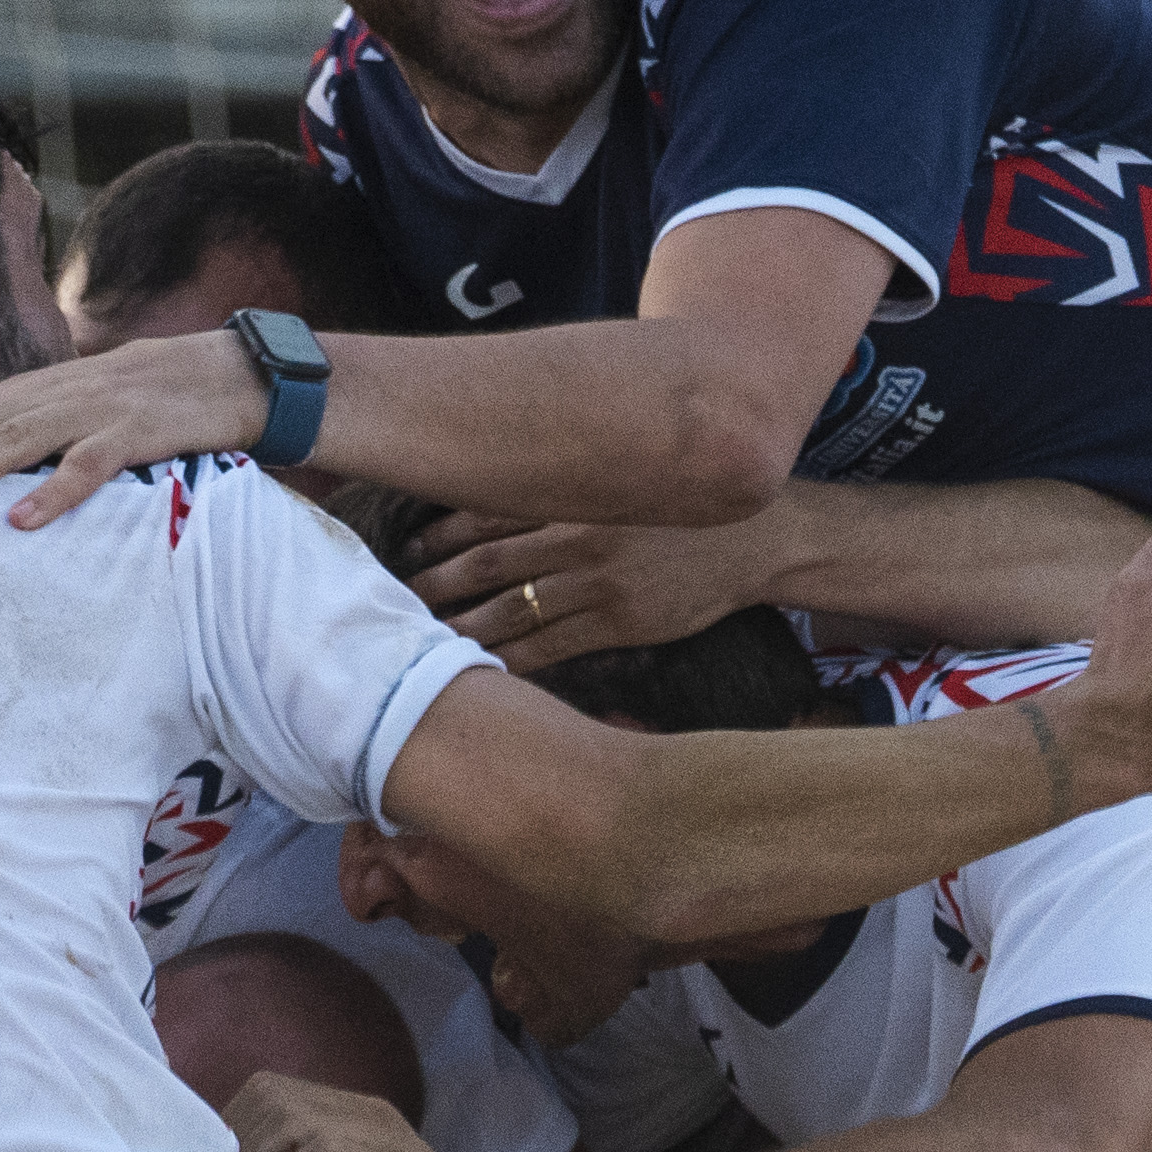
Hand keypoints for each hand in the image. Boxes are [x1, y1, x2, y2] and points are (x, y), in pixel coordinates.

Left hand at [0, 329, 261, 528]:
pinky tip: (23, 522)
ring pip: (14, 442)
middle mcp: (42, 398)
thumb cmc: (121, 398)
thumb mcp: (39, 398)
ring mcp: (88, 414)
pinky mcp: (134, 436)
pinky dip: (56, 493)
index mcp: (16, 395)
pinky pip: (91, 467)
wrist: (217, 373)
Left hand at [411, 508, 785, 669]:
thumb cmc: (680, 507)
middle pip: (485, 563)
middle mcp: (577, 534)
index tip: (406, 549)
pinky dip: (510, 659)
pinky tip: (481, 671)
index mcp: (572, 495)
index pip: (485, 512)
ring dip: (462, 627)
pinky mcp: (619, 622)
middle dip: (435, 584)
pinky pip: (550, 647)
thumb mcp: (623, 481)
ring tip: (424, 641)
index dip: (439, 534)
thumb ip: (569, 489)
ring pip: (509, 610)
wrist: (755, 537)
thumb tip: (503, 498)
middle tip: (396, 601)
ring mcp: (597, 582)